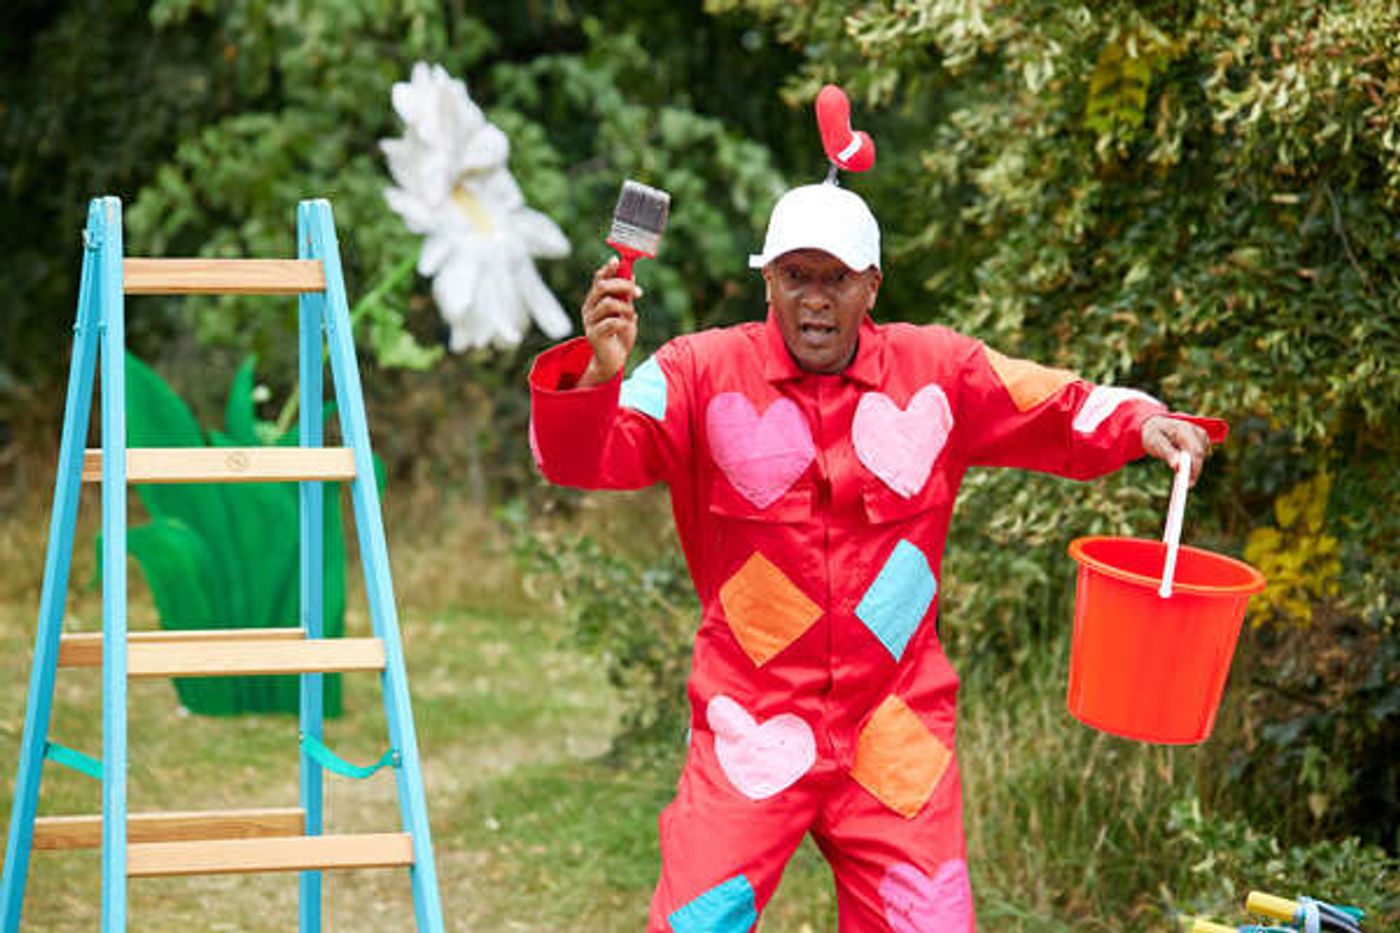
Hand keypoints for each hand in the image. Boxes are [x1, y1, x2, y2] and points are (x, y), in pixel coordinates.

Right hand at [579, 257, 641, 385]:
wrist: (612, 362)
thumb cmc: (619, 336)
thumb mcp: (625, 312)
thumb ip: (625, 296)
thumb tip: (630, 274)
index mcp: (595, 301)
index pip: (598, 279)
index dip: (608, 269)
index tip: (618, 260)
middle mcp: (589, 309)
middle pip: (602, 287)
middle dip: (622, 285)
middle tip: (638, 293)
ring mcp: (590, 322)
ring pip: (608, 303)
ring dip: (625, 307)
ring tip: (631, 316)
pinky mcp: (595, 335)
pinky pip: (613, 322)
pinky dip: (625, 322)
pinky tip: (628, 326)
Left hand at [1141, 415, 1210, 484]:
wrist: (1155, 424)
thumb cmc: (1153, 434)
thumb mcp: (1154, 443)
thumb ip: (1167, 453)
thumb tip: (1177, 466)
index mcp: (1184, 429)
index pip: (1195, 452)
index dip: (1194, 469)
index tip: (1189, 484)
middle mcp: (1196, 430)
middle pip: (1200, 455)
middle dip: (1194, 471)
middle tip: (1186, 485)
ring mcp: (1201, 434)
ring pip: (1202, 456)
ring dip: (1193, 466)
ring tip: (1179, 470)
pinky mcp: (1202, 439)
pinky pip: (1201, 455)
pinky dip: (1193, 462)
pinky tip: (1183, 461)